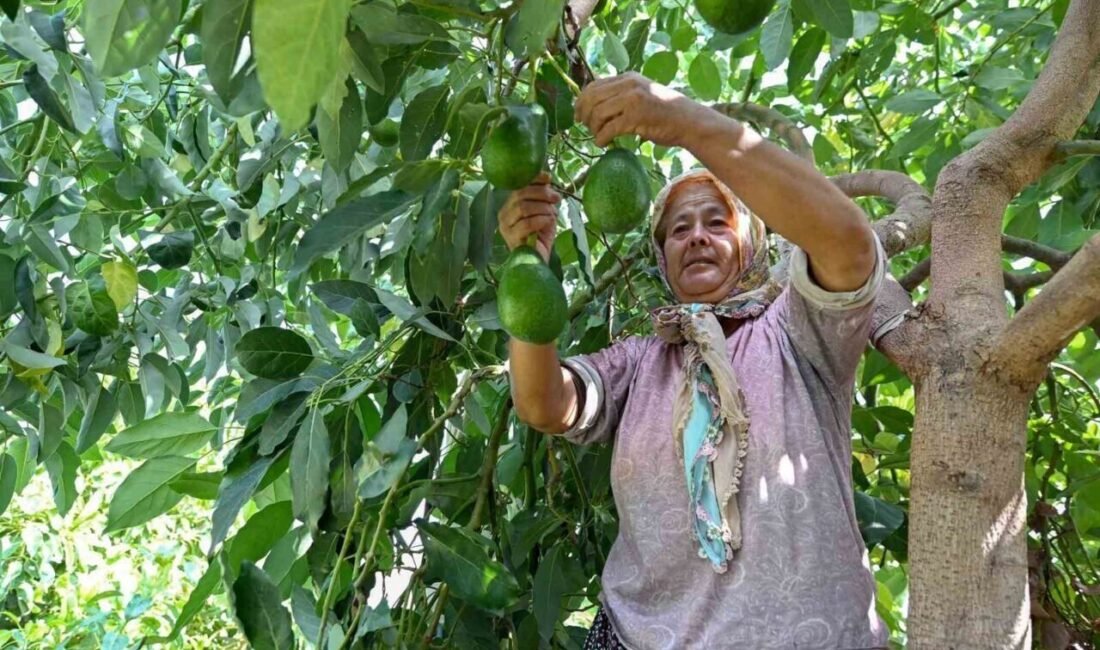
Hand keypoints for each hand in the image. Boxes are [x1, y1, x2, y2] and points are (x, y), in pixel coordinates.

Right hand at [497, 172, 559, 262]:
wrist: (538, 260)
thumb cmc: (541, 236)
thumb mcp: (544, 212)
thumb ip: (543, 196)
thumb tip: (547, 178)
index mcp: (509, 205)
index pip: (518, 185)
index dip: (534, 179)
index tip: (549, 179)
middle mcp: (504, 214)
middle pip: (520, 194)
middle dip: (542, 194)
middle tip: (556, 199)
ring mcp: (506, 227)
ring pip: (523, 207)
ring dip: (543, 208)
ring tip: (553, 215)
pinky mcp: (512, 239)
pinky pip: (527, 223)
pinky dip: (541, 220)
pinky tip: (548, 222)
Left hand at [574, 72, 705, 147]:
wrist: (689, 121)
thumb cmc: (665, 113)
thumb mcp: (641, 96)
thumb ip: (621, 97)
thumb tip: (594, 107)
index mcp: (628, 78)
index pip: (594, 85)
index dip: (581, 101)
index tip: (578, 116)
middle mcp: (629, 85)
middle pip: (592, 98)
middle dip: (584, 115)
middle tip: (586, 128)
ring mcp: (633, 99)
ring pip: (598, 113)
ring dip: (593, 129)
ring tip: (598, 137)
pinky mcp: (636, 117)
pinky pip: (609, 128)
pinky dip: (602, 138)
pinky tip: (604, 143)